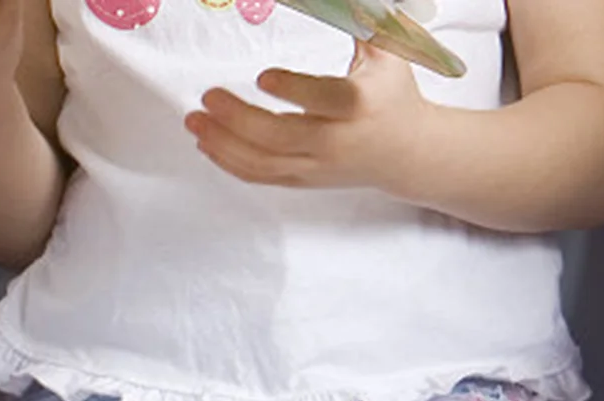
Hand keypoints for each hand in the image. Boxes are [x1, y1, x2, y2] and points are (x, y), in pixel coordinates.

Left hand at [185, 43, 433, 194]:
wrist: (408, 153)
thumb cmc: (393, 94)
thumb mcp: (387, 50)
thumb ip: (362, 17)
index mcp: (359, 104)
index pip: (324, 99)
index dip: (293, 90)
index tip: (262, 76)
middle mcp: (337, 141)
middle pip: (282, 136)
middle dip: (239, 119)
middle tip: (208, 96)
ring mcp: (319, 166)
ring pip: (266, 163)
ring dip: (225, 144)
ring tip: (194, 121)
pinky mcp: (306, 180)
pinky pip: (263, 176)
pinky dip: (232, 163)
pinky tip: (208, 144)